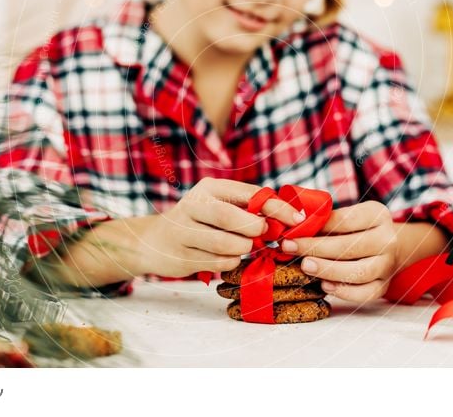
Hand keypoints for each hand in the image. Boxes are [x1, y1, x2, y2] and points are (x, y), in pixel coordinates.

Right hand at [141, 177, 302, 277]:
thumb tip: (288, 218)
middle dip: (255, 230)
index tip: (297, 219)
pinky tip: (226, 257)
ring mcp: (184, 231)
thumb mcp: (218, 205)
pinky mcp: (181, 256)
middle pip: (233, 217)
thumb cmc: (198, 222)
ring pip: (227, 244)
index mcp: (209, 188)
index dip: (277, 207)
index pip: (250, 194)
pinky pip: (218, 262)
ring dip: (244, 249)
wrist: (155, 241)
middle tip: (264, 236)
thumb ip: (248, 208)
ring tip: (244, 248)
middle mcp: (193, 205)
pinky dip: (230, 262)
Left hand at [280, 201, 398, 303]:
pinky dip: (344, 292)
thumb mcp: (350, 215)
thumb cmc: (362, 228)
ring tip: (305, 266)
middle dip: (315, 248)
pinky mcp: (384, 286)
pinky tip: (324, 285)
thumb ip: (327, 220)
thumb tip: (296, 227)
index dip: (316, 227)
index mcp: (377, 215)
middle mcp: (387, 240)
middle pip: (350, 247)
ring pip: (359, 272)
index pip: (345, 221)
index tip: (292, 232)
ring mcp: (388, 265)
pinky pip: (365, 294)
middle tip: (291, 248)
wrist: (396, 245)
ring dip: (328, 270)